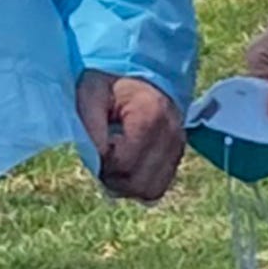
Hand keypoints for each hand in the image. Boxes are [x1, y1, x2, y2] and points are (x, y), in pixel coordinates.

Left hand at [77, 71, 184, 203]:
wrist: (139, 78)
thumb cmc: (110, 85)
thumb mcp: (91, 94)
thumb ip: (90, 125)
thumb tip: (96, 159)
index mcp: (150, 114)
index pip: (125, 163)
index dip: (102, 164)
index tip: (95, 147)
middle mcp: (171, 134)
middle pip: (137, 182)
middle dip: (112, 178)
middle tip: (100, 159)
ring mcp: (178, 147)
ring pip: (149, 190)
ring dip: (126, 186)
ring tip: (113, 164)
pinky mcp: (177, 157)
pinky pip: (157, 188)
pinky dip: (139, 185)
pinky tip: (127, 167)